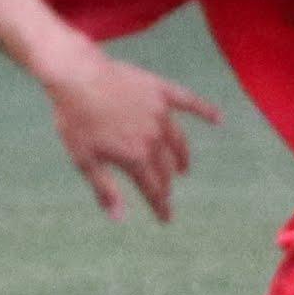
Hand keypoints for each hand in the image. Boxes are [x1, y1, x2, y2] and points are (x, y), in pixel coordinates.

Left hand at [40, 49, 216, 220]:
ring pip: (178, 141)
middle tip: (164, 191)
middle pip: (165, 167)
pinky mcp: (161, 91)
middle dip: (165, 183)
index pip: (154, 189)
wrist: (77, 75)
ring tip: (181, 168)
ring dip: (181, 158)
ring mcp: (160, 113)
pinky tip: (218, 119)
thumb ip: (105, 189)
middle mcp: (153, 138)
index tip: (166, 219)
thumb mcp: (85, 160)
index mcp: (134, 157)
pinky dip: (205, 111)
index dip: (160, 206)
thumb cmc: (75, 119)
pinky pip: (189, 102)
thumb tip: (119, 218)